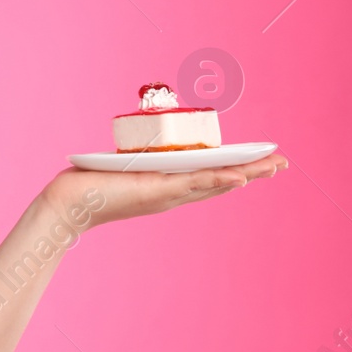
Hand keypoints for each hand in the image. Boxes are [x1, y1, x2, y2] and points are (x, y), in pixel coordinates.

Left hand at [41, 151, 288, 231]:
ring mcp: (167, 193)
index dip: (237, 171)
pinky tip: (238, 176)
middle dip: (252, 172)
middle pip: (221, 182)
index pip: (210, 178)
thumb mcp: (122, 169)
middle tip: (282, 163)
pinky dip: (215, 179)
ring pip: (213, 182)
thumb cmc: (90, 187)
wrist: (69, 205)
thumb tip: (139, 147)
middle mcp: (172, 193)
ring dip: (245, 174)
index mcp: (168, 187)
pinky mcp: (156, 190)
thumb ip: (135, 161)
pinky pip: (191, 183)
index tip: (262, 162)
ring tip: (272, 166)